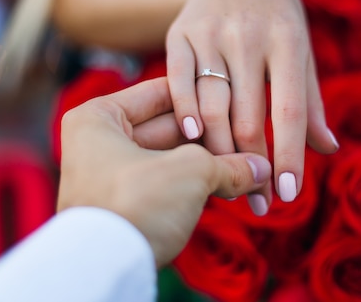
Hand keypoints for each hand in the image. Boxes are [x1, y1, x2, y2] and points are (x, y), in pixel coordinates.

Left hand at [57, 78, 272, 266]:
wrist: (106, 269)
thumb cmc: (137, 204)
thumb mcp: (190, 171)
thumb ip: (228, 163)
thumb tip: (260, 169)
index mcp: (100, 117)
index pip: (164, 91)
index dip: (205, 98)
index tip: (237, 103)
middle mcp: (99, 141)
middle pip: (169, 126)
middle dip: (212, 137)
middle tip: (249, 140)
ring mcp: (111, 174)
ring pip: (171, 158)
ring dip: (208, 163)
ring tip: (245, 165)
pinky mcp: (125, 204)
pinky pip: (167, 183)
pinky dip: (195, 184)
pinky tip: (228, 185)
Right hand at [166, 0, 338, 201]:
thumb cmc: (277, 22)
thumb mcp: (300, 52)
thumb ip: (310, 100)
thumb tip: (328, 148)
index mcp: (287, 41)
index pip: (289, 109)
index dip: (290, 155)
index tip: (288, 195)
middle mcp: (249, 36)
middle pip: (248, 116)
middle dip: (253, 166)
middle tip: (259, 203)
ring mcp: (211, 34)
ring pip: (212, 105)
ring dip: (219, 152)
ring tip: (228, 184)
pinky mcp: (180, 34)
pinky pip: (179, 81)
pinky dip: (184, 113)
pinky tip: (193, 141)